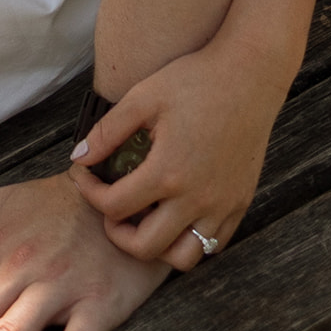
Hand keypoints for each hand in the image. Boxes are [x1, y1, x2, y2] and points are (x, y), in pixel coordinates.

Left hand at [71, 33, 290, 270]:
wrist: (251, 74)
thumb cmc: (195, 80)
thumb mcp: (143, 97)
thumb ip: (107, 132)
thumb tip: (79, 158)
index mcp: (168, 172)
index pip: (114, 207)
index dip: (89, 193)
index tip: (86, 175)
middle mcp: (197, 198)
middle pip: (145, 247)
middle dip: (117, 233)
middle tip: (111, 207)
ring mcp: (223, 204)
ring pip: (183, 257)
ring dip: (157, 246)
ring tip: (145, 217)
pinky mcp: (241, 202)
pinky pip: (213, 243)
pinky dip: (189, 239)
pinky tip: (175, 213)